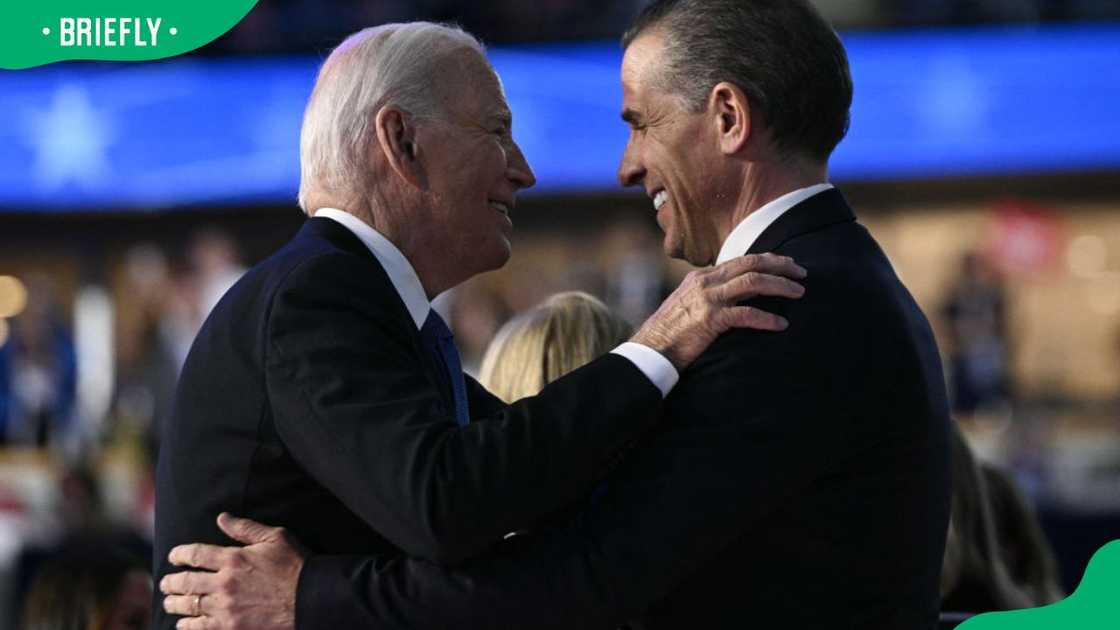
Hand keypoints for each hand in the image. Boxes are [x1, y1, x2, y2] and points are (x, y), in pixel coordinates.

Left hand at [161, 513, 306, 629]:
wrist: (310, 599)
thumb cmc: (295, 565)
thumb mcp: (275, 538)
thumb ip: (245, 528)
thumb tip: (222, 518)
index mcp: (233, 558)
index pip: (195, 554)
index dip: (180, 554)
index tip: (174, 557)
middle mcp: (224, 583)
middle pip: (186, 582)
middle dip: (171, 582)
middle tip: (165, 583)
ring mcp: (225, 608)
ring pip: (189, 606)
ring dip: (175, 604)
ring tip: (169, 603)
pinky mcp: (230, 627)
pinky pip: (200, 628)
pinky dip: (187, 626)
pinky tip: (183, 624)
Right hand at [632, 253, 806, 369]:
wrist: (651, 351)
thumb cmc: (671, 333)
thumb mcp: (689, 305)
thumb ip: (711, 296)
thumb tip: (736, 297)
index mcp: (701, 276)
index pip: (740, 260)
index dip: (768, 259)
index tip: (787, 263)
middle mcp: (705, 282)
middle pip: (751, 264)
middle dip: (780, 266)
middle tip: (802, 272)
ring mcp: (707, 299)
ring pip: (752, 283)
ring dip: (780, 286)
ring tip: (799, 292)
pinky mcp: (710, 320)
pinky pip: (746, 314)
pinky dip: (767, 318)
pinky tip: (781, 324)